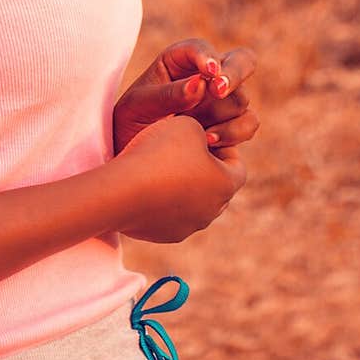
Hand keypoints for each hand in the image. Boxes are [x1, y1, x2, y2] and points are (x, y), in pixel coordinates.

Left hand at [113, 38, 258, 160]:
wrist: (135, 157)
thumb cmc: (131, 123)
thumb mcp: (139, 106)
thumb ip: (168, 95)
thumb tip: (200, 84)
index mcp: (181, 60)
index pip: (201, 48)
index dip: (208, 56)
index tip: (208, 72)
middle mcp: (207, 76)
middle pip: (242, 61)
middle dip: (234, 74)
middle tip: (218, 89)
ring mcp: (222, 101)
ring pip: (242, 98)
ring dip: (223, 112)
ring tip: (199, 130)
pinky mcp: (231, 126)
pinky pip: (248, 123)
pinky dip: (234, 132)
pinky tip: (208, 140)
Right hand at [114, 114, 246, 243]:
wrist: (122, 190)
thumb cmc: (159, 152)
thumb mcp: (187, 124)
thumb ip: (201, 130)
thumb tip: (201, 140)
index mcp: (225, 184)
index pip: (237, 166)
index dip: (224, 147)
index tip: (206, 136)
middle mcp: (212, 211)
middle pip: (217, 187)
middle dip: (205, 168)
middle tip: (186, 151)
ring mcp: (189, 227)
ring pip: (195, 204)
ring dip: (185, 187)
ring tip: (164, 167)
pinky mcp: (165, 235)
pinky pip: (172, 216)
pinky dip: (165, 202)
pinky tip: (148, 185)